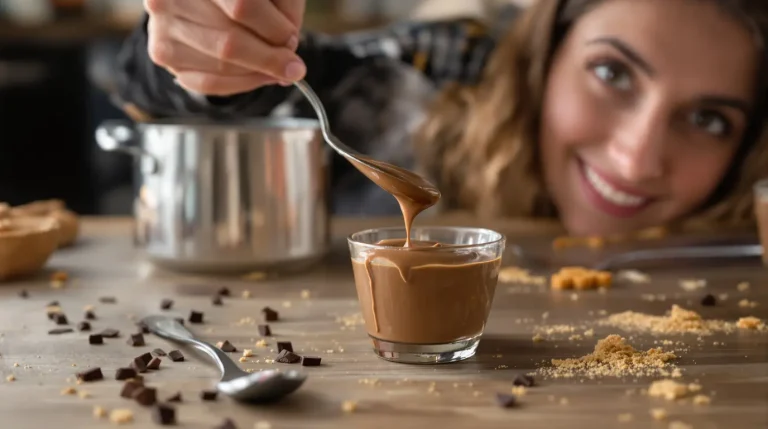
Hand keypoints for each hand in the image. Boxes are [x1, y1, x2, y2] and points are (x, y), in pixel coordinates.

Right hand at [144, 0, 306, 95]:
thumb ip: (283, 5)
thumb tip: (289, 44)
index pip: (242, 7)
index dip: (274, 28)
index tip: (293, 39)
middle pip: (230, 43)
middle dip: (269, 59)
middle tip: (292, 66)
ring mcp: (163, 27)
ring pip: (221, 66)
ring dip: (259, 73)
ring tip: (277, 69)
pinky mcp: (162, 53)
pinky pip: (208, 83)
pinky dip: (242, 83)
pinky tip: (259, 76)